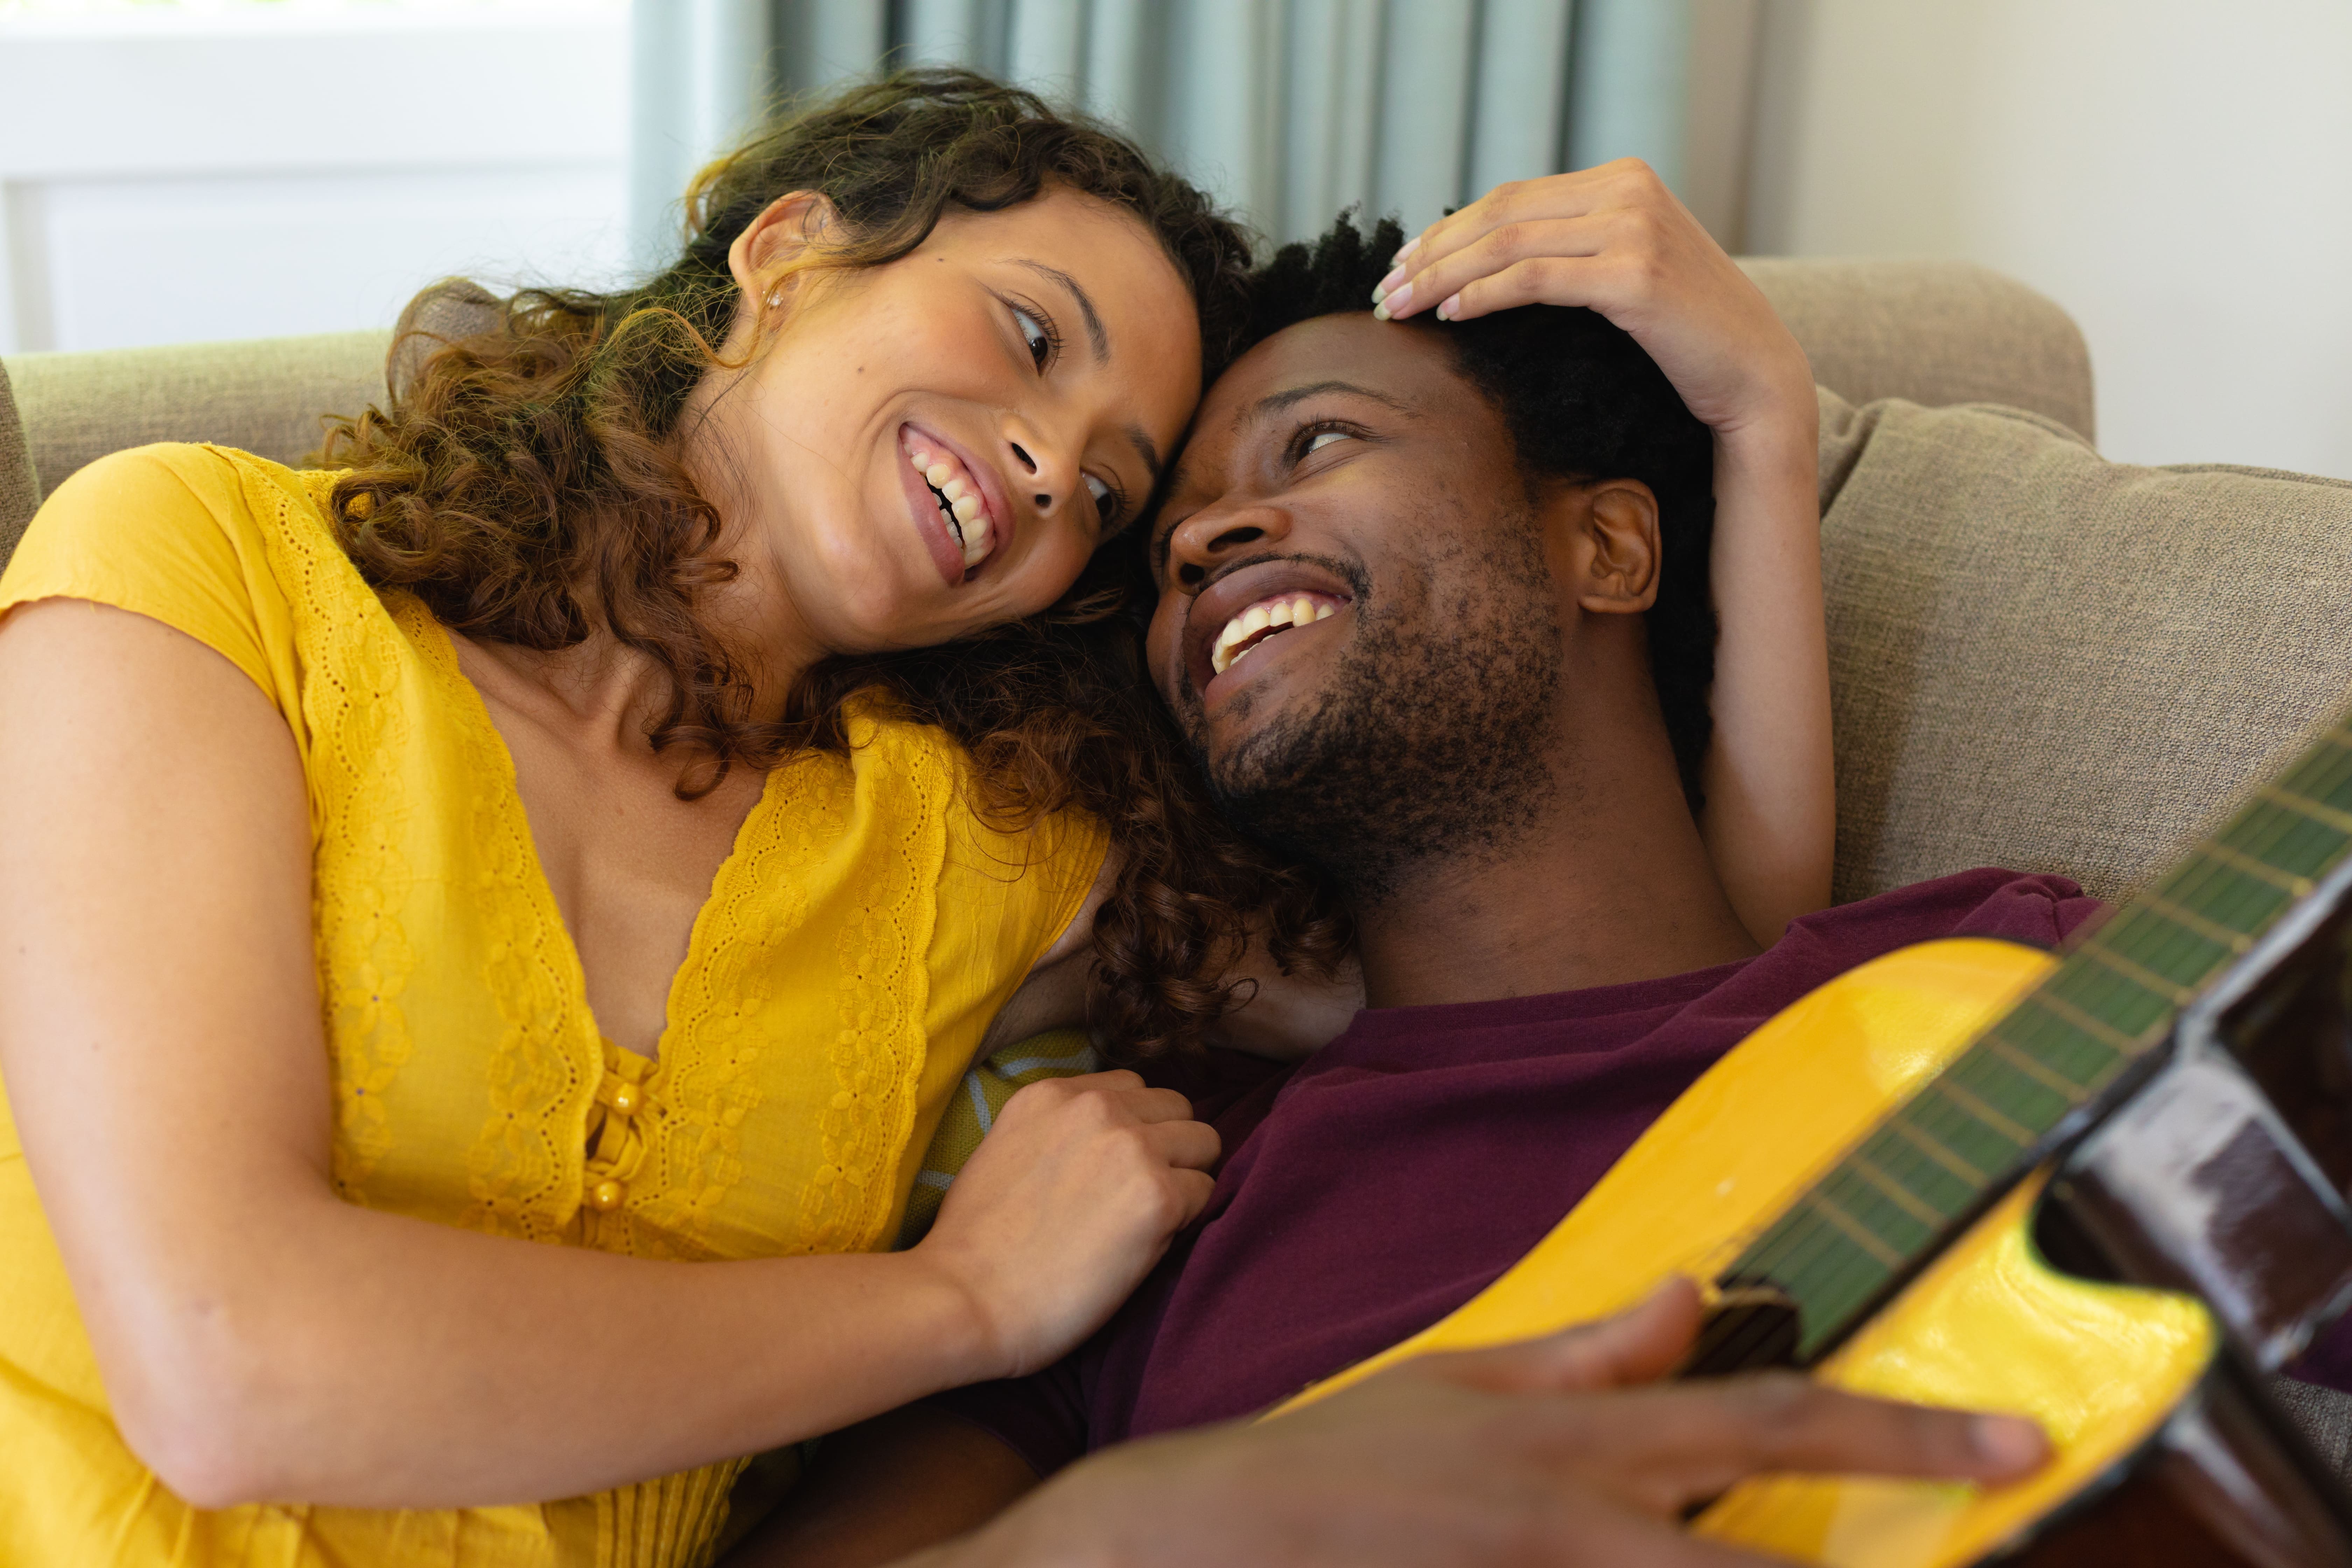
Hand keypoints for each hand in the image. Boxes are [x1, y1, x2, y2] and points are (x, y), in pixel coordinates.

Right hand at [912, 1072, 1217, 1377]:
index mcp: (1052, 1093)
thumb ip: (1060, 1131)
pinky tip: (1144, 1246)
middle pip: (1176, 1108)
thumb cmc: (976, 1245)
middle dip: (1168, 1147)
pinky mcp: (1157, 1196)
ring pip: (1203, 1143)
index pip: (1131, 1089)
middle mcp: (1096, 1106)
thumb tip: (1107, 1141)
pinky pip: (1205, 1194)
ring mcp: (1131, 1147)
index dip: (1133, 1130)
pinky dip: (1185, 1221)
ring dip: (1185, 1178)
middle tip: (1138, 1197)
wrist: (966, 1298)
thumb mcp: (1007, 1151)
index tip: (1115, 1170)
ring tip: (1146, 1221)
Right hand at [934, 1280, 2047, 1566]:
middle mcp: (1584, 1525)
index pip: (1771, 1425)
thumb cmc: (1337, 1458)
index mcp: (1580, 1447)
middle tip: (1993, 1528)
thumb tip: (1690, 1296)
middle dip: (1891, 1560)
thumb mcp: (1460, 1384)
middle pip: (1772, 1564)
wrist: (1208, 1542)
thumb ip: (1588, 1352)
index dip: (1905, 1436)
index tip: (2015, 1448)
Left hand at [1372, 160, 1811, 439]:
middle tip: (1386, 289)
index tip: (1403, 263)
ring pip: (1509, 242)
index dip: (1448, 229)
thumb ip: (1573, 246)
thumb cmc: (1684, 334)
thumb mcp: (1625, 269)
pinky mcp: (1635, 276)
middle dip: (1433, 252)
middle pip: (1501, 213)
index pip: (1512, 197)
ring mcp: (1635, 229)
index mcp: (1624, 179)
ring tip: (1400, 306)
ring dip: (1443, 276)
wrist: (1754, 373)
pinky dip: (1484, 294)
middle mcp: (1629, 191)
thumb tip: (1485, 257)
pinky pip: (1535, 278)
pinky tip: (1451, 314)